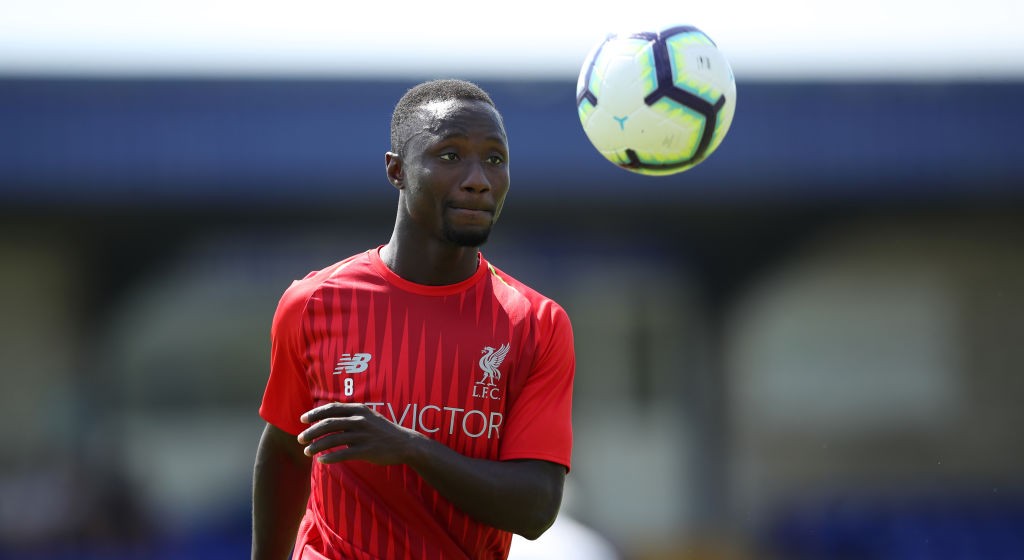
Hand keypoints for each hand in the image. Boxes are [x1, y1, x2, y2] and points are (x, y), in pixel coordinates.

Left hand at [297, 402, 422, 464]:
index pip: (331, 408)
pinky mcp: (366, 450)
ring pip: (332, 440)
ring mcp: (363, 435)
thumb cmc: (382, 431)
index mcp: (359, 409)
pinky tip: (322, 461)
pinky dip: (330, 458)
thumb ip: (350, 415)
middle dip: (311, 431)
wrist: (404, 444)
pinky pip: (343, 454)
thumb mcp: (368, 416)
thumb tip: (328, 417)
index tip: (302, 420)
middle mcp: (360, 420)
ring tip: (307, 452)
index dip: (315, 413)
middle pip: (328, 424)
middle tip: (300, 438)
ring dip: (316, 446)